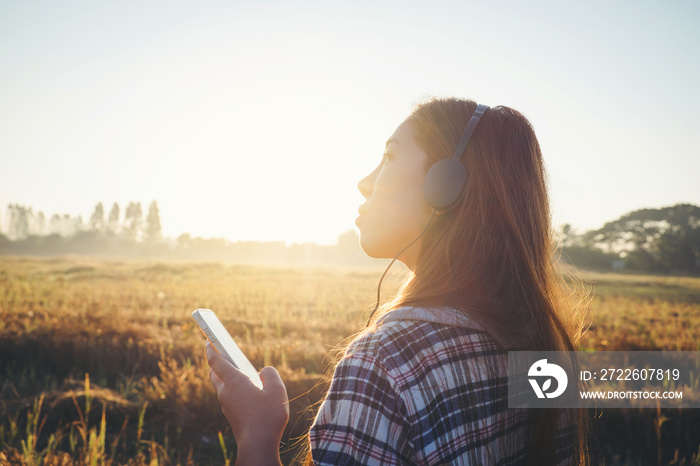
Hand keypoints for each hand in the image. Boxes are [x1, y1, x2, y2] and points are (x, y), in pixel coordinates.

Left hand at [206, 342, 288, 464]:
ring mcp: (226, 406)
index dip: (211, 349)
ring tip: (242, 374)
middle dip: (217, 363)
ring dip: (227, 378)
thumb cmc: (268, 417)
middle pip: (215, 374)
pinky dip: (233, 390)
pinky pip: (228, 398)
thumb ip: (270, 374)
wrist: (258, 445)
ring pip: (221, 387)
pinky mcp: (231, 416)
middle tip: (224, 355)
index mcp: (234, 382)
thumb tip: (263, 372)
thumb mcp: (277, 390)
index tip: (208, 341)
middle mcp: (226, 392)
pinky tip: (248, 393)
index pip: (216, 361)